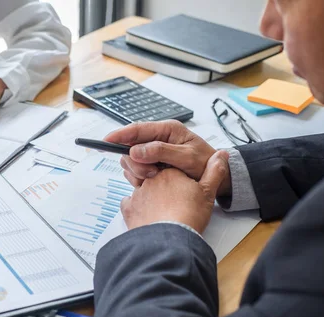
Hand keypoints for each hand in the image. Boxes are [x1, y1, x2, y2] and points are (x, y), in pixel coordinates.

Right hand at [105, 120, 231, 196]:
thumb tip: (136, 150)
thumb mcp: (186, 157)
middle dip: (134, 160)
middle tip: (148, 173)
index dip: (120, 134)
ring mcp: (155, 151)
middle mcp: (159, 138)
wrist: (217, 177)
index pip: (138, 129)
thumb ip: (161, 152)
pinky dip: (139, 176)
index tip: (106, 141)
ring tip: (154, 176)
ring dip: (137, 170)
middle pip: (131, 145)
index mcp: (167, 130)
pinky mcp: (153, 163)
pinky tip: (150, 180)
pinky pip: (137, 168)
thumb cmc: (205, 163)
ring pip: (132, 158)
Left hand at [121, 151, 229, 233]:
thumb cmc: (188, 216)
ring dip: (147, 193)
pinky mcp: (129, 209)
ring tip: (160, 207)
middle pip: (154, 175)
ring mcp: (138, 193)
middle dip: (161, 183)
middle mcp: (151, 179)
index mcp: (170, 172)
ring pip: (139, 186)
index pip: (171, 166)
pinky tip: (144, 214)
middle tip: (171, 198)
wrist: (169, 241)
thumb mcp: (208, 192)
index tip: (182, 186)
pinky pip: (128, 203)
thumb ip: (214, 172)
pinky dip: (135, 207)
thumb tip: (221, 156)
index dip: (177, 176)